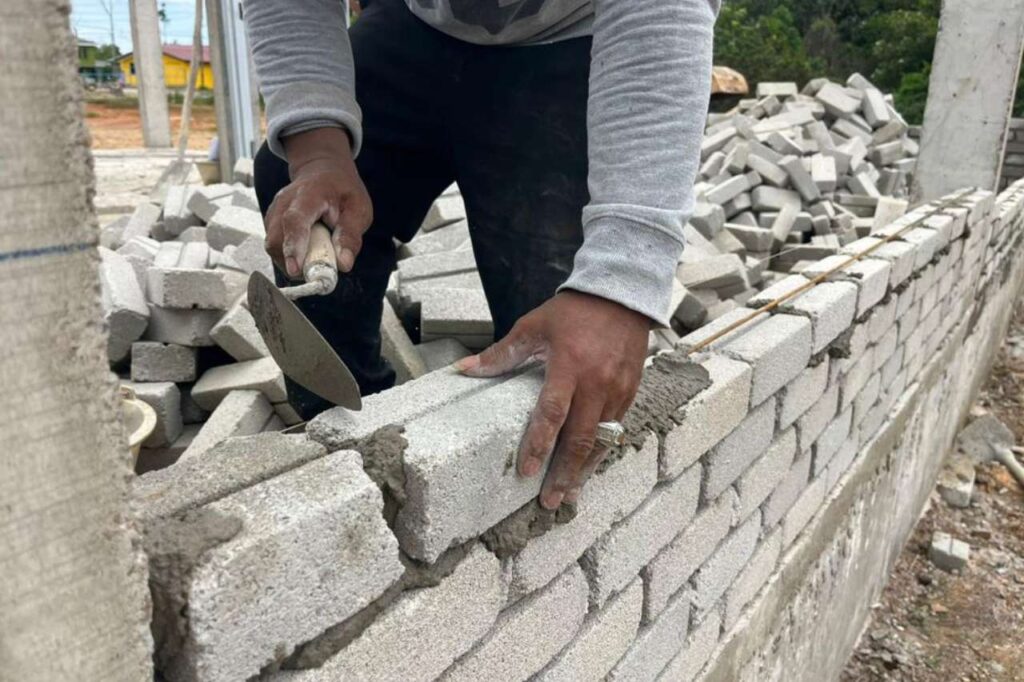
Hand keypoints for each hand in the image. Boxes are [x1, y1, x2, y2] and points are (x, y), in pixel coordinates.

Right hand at [265, 127, 372, 277]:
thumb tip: (344, 265)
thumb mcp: (358, 210)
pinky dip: (290, 257)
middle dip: (294, 262)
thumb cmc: (342, 192)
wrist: (322, 171)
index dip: (293, 247)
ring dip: (293, 261)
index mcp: (308, 195)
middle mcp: (284, 202)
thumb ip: (350, 236)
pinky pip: (276, 247)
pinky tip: (308, 251)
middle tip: (319, 270)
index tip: (296, 270)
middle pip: (276, 239)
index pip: (294, 221)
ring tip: (317, 256)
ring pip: (274, 247)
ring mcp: (273, 212)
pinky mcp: (271, 223)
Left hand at [455, 291, 650, 509]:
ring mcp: (617, 390)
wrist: (621, 296)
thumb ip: (502, 354)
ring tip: (569, 495)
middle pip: (580, 438)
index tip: (527, 471)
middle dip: (564, 473)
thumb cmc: (572, 313)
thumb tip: (464, 371)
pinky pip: (616, 430)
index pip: (552, 413)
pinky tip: (589, 467)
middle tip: (550, 502)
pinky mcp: (630, 392)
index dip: (539, 444)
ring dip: (584, 470)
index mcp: (569, 366)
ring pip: (601, 440)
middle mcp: (596, 383)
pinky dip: (602, 451)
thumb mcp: (533, 326)